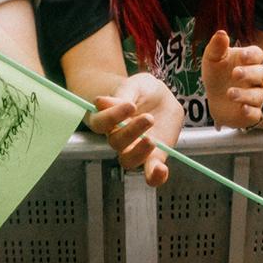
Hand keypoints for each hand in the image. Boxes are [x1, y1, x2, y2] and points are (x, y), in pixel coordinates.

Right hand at [86, 72, 182, 186]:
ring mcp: (135, 149)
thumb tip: (100, 102)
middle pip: (115, 142)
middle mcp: (118, 137)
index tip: (129, 105)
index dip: (111, 116)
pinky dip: (155, 176)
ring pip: (128, 160)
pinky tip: (161, 170)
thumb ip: (122, 94)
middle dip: (131, 131)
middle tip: (148, 118)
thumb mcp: (135, 86)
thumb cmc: (143, 91)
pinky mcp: (154, 157)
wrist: (162, 97)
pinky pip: (150, 174)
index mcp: (109, 119)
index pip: (100, 122)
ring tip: (151, 139)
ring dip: (139, 152)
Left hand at [200, 30, 262, 129]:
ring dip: (245, 94)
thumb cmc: (217, 74)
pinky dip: (251, 111)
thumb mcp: (212, 59)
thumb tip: (221, 33)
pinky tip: (243, 109)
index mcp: (248, 62)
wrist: (215, 99)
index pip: (258, 55)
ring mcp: (255, 96)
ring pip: (258, 95)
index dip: (252, 55)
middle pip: (261, 74)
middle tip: (235, 73)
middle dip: (249, 73)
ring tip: (229, 93)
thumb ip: (217, 47)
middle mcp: (256, 79)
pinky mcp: (252, 114)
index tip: (242, 56)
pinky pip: (257, 114)